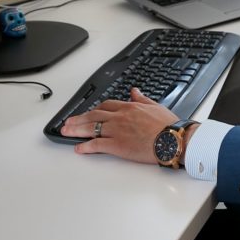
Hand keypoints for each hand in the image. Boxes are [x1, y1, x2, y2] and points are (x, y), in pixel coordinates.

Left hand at [60, 88, 178, 164]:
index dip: (94, 110)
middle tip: (68, 123)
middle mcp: (120, 117)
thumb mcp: (156, 106)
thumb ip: (142, 99)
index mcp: (129, 107)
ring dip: (76, 130)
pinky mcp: (117, 145)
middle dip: (78, 119)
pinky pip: (97, 144)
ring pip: (91, 128)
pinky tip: (79, 148)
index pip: (106, 106)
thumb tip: (135, 91)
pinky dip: (86, 146)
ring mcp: (117, 131)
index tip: (88, 113)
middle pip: (93, 115)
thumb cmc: (169, 126)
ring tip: (66, 132)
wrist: (173, 139)